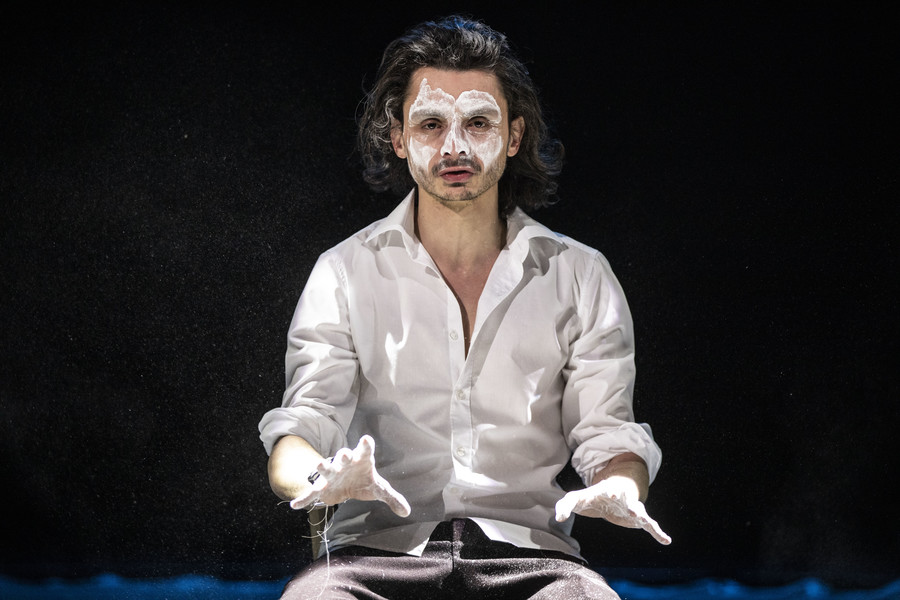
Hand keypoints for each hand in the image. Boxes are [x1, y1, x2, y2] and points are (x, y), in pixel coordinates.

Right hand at [289, 435, 410, 516]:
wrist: (347, 485)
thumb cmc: (364, 481)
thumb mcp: (379, 489)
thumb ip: (392, 498)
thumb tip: (407, 512)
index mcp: (361, 460)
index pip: (365, 450)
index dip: (366, 445)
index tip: (367, 439)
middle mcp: (345, 464)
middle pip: (343, 456)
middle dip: (343, 455)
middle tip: (345, 454)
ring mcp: (332, 474)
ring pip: (326, 468)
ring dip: (323, 467)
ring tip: (319, 465)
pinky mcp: (322, 487)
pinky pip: (312, 493)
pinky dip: (304, 499)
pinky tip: (295, 505)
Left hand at [555, 475, 670, 544]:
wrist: (613, 494)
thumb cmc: (593, 496)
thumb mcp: (578, 498)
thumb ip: (565, 505)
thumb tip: (557, 517)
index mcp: (606, 491)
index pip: (606, 490)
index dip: (609, 491)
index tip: (611, 493)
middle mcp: (621, 497)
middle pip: (624, 496)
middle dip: (622, 496)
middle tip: (621, 499)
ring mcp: (631, 507)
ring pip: (639, 510)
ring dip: (641, 514)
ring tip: (645, 520)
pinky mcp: (639, 518)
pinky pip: (650, 525)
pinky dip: (658, 533)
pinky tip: (666, 540)